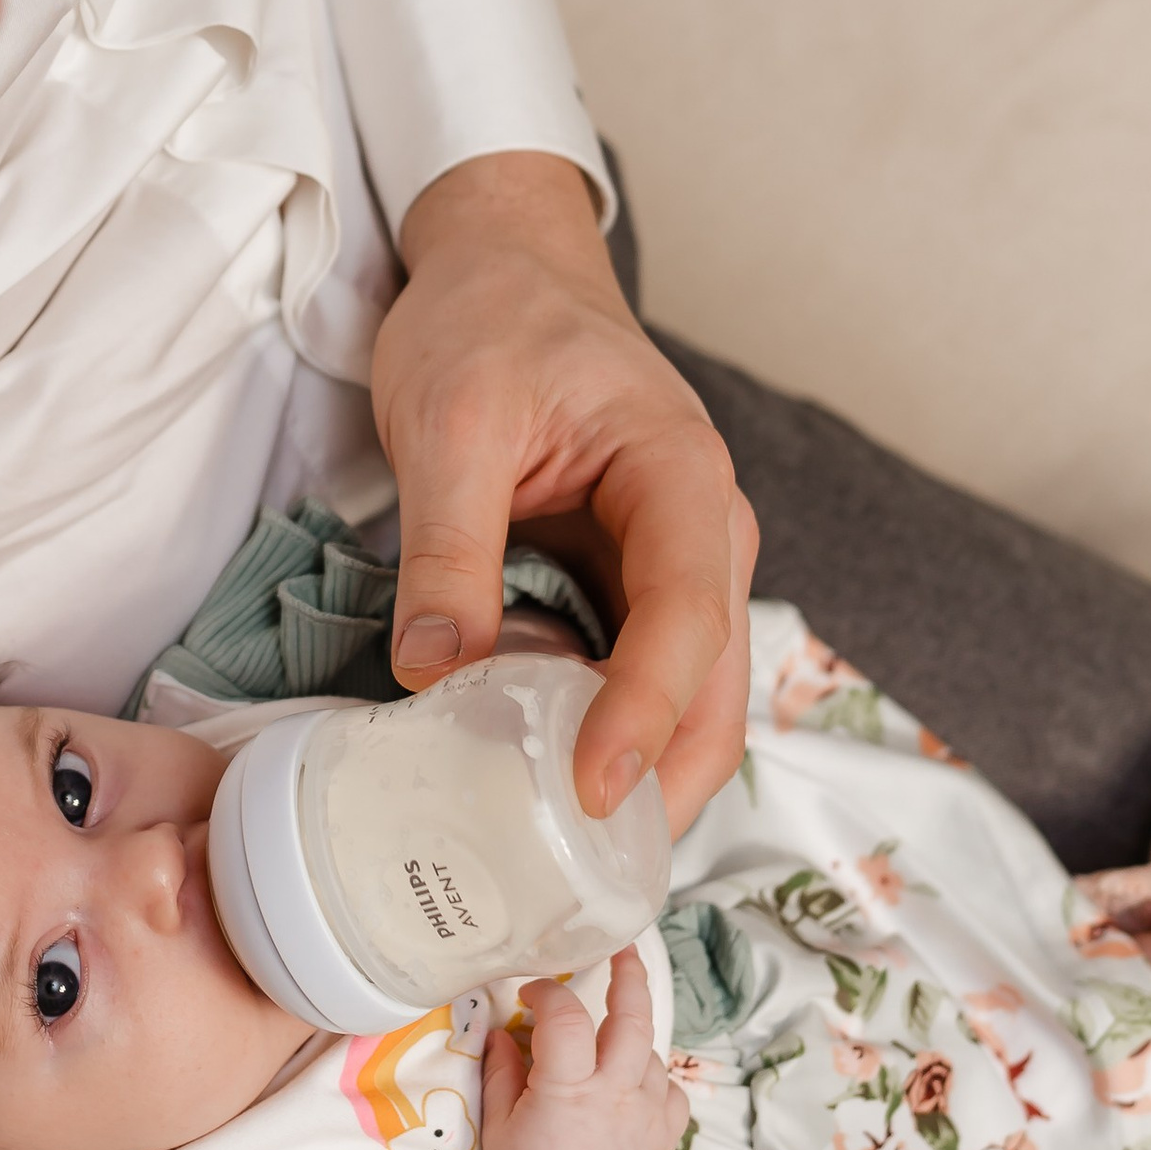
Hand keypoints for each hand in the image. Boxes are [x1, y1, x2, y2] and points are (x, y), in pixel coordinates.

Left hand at [376, 151, 755, 828]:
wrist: (500, 264)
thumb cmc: (489, 320)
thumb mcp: (451, 420)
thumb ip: (448, 545)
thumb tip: (435, 670)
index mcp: (681, 478)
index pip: (687, 619)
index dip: (645, 714)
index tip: (593, 792)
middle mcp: (702, 532)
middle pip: (715, 687)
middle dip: (665, 787)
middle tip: (594, 886)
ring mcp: (673, 564)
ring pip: (688, 699)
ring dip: (643, 780)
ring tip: (575, 870)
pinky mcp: (629, 585)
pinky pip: (636, 679)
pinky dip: (605, 742)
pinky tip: (548, 797)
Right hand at [476, 957, 682, 1149]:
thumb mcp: (501, 1127)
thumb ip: (502, 1071)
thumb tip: (503, 1030)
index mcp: (568, 1087)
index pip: (564, 1015)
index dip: (546, 992)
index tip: (530, 994)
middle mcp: (616, 1092)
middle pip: (632, 1015)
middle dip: (628, 974)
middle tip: (621, 950)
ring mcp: (648, 1113)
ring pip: (652, 1052)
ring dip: (632, 1037)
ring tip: (609, 1041)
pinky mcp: (667, 1136)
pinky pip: (672, 1090)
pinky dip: (655, 1078)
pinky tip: (636, 1084)